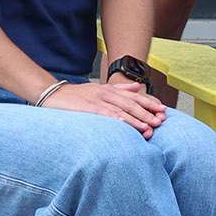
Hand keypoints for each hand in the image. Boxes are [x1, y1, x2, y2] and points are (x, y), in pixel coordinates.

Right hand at [43, 79, 165, 137]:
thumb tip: (138, 87)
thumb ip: (120, 88)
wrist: (53, 93)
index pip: (134, 97)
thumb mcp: (100, 88)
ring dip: (135, 119)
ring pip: (120, 110)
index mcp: (110, 90)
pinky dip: (115, 119)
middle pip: (131, 104)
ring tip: (148, 127)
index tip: (163, 110)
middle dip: (147, 113)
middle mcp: (106, 94)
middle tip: (161, 121)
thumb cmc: (77, 94)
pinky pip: (104, 114)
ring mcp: (97, 100)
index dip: (149, 103)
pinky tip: (125, 125)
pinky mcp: (87, 108)